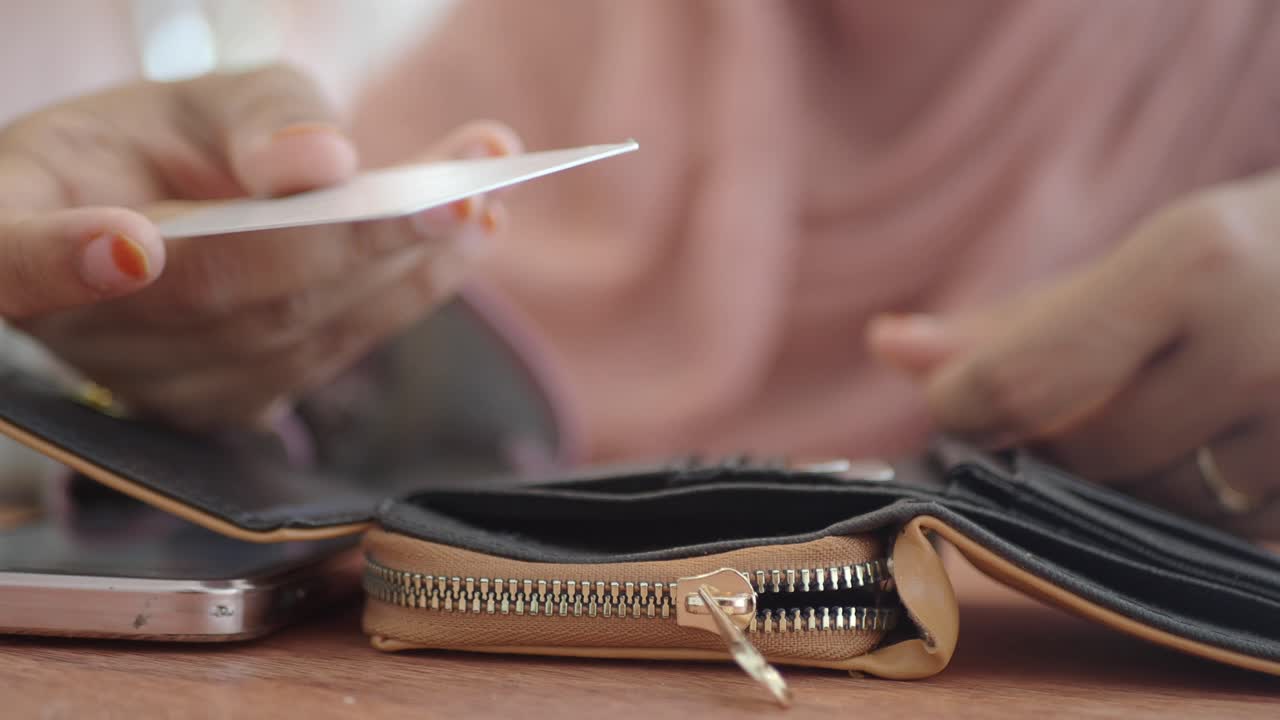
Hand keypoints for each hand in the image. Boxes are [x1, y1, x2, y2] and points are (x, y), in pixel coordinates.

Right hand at [0, 65, 518, 429]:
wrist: (164, 215)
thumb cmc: (162, 143)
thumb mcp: (197, 96)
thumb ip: (258, 116)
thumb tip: (322, 165)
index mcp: (21, 219)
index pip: (8, 262)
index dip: (58, 261)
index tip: (129, 245)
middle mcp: (80, 326)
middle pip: (217, 296)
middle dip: (356, 240)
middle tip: (461, 189)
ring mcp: (154, 385)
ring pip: (290, 334)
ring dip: (405, 268)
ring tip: (482, 201)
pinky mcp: (227, 408)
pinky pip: (326, 355)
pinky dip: (404, 295)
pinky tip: (464, 244)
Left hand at [869, 173, 1279, 537]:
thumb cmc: (1262, 252)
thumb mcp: (1147, 261)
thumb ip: (1019, 318)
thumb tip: (889, 346)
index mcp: (1194, 263)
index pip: (1025, 377)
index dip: (968, 405)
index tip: (957, 408)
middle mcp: (1263, 343)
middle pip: (1090, 453)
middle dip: (1057, 445)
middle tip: (1066, 412)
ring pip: (1162, 507)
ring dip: (1134, 484)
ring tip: (1166, 418)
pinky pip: (1237, 538)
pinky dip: (1204, 509)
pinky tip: (1215, 454)